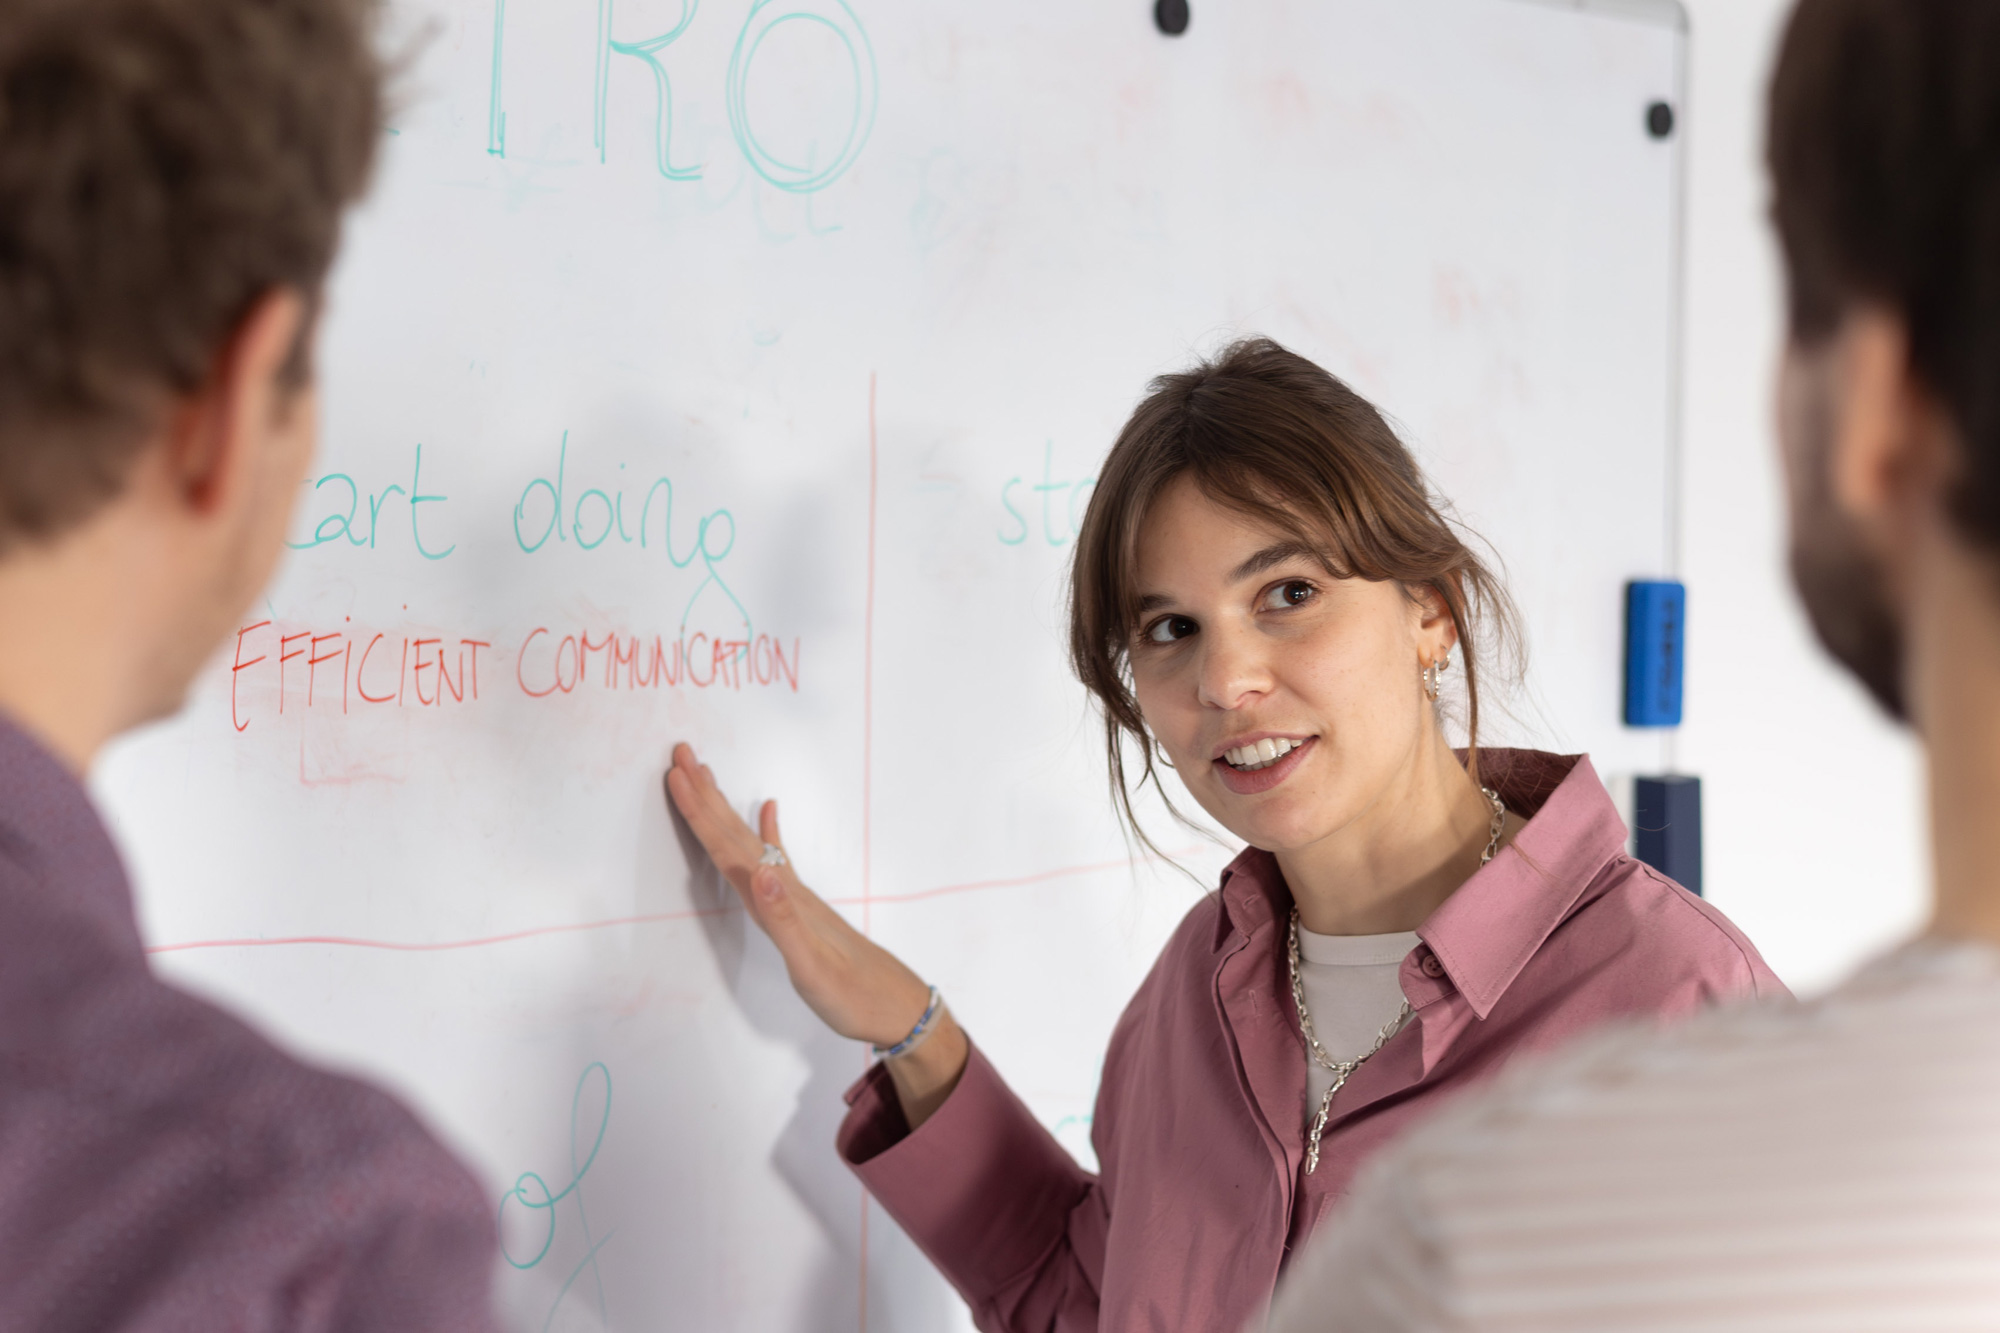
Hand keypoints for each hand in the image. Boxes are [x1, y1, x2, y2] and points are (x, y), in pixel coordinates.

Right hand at [665, 744, 967, 1124]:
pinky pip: (777, 859)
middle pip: (737, 834)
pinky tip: (771, 810)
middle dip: (705, 796)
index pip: (731, 848)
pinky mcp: (803, 908)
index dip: (701, 813)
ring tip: (706, 776)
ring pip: (750, 841)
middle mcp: (785, 888)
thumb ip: (784, 920)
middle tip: (681, 753)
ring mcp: (795, 895)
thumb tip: (761, 870)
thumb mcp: (812, 966)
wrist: (895, 1007)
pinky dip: (769, 832)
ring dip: (725, 809)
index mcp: (780, 898)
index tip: (676, 774)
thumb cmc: (852, 993)